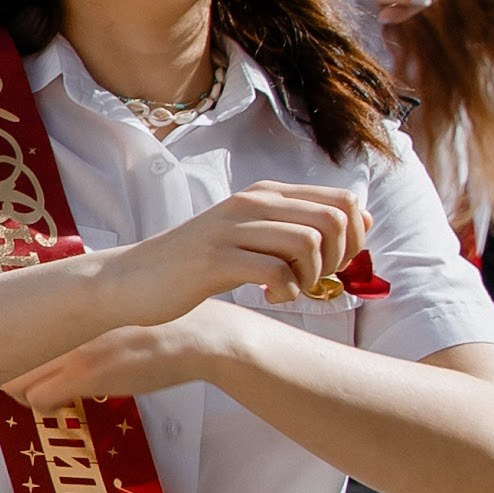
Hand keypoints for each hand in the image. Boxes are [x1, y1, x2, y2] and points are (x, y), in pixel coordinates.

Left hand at [3, 301, 250, 411]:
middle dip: (9, 374)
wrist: (199, 334)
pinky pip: (40, 400)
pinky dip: (45, 409)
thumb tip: (53, 309)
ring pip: (16, 381)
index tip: (17, 360)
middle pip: (5, 355)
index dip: (8, 349)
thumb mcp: (111, 307)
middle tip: (29, 381)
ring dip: (27, 393)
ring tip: (49, 393)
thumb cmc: (154, 322)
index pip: (9, 323)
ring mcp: (73, 348)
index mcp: (68, 302)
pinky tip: (64, 406)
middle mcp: (64, 321)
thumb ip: (81, 310)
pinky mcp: (88, 374)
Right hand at [111, 181, 366, 316]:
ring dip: (311, 276)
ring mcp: (231, 230)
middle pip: (334, 219)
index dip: (354, 236)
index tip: (332, 263)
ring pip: (308, 243)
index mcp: (263, 194)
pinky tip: (270, 298)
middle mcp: (250, 203)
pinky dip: (285, 292)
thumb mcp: (250, 234)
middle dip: (339, 257)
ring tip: (289, 290)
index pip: (343, 200)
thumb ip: (298, 223)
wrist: (131, 280)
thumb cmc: (195, 264)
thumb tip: (362, 221)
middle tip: (314, 279)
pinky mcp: (214, 260)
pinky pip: (275, 272)